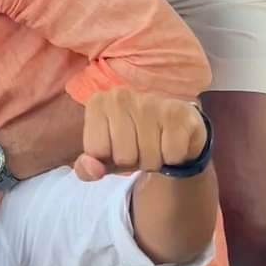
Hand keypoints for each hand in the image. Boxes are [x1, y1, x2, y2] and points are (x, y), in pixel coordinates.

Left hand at [76, 88, 206, 181]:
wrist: (172, 128)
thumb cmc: (132, 141)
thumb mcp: (104, 156)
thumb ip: (86, 168)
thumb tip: (92, 169)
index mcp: (97, 103)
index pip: (96, 151)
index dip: (108, 158)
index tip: (117, 147)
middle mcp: (120, 96)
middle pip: (124, 157)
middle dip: (134, 162)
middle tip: (140, 147)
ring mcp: (150, 101)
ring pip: (149, 158)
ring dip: (154, 161)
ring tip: (156, 145)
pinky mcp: (178, 113)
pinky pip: (172, 155)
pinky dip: (174, 158)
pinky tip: (171, 141)